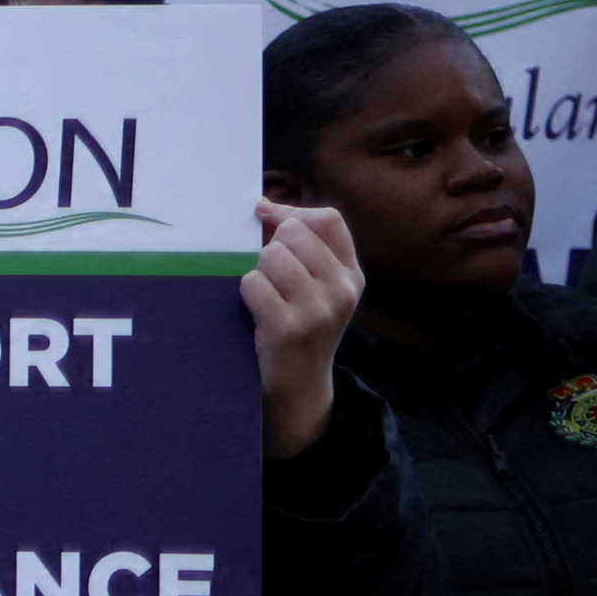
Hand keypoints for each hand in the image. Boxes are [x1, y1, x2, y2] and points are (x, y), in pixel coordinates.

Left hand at [244, 195, 359, 459]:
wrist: (300, 388)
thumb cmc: (298, 328)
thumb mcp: (317, 289)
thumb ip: (303, 251)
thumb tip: (264, 207)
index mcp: (351, 274)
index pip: (329, 219)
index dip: (292, 212)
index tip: (264, 216)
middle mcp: (342, 288)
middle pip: (294, 233)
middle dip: (269, 247)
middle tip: (265, 275)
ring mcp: (319, 308)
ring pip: (271, 255)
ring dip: (256, 271)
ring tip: (264, 297)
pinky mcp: (289, 327)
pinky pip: (252, 283)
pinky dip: (245, 293)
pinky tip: (255, 313)